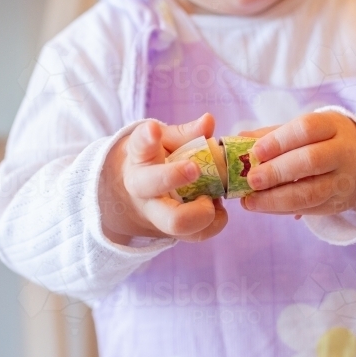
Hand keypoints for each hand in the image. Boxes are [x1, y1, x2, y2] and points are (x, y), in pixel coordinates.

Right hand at [100, 113, 227, 244]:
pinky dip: (216, 222)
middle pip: (152, 187)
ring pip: (176, 222)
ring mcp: (156, 213)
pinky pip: (198, 234)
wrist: (138, 198)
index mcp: (141, 159)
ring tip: (212, 197)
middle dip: (173, 176)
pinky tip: (217, 208)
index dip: (146, 137)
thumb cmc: (157, 162)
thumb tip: (209, 121)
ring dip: (202, 209)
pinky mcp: (174, 232)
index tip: (153, 129)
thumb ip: (186, 133)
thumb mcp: (165, 142)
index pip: (140, 145)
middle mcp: (144, 188)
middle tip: (194, 168)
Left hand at [238, 112, 355, 219]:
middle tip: (251, 180)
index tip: (255, 152)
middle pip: (311, 161)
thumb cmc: (325, 141)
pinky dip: (283, 210)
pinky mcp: (337, 204)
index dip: (279, 140)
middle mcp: (342, 153)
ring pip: (311, 193)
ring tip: (250, 201)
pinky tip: (263, 207)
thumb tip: (237, 140)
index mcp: (333, 126)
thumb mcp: (306, 130)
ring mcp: (343, 181)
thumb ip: (273, 134)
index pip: (307, 129)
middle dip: (277, 172)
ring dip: (277, 199)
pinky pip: (309, 209)